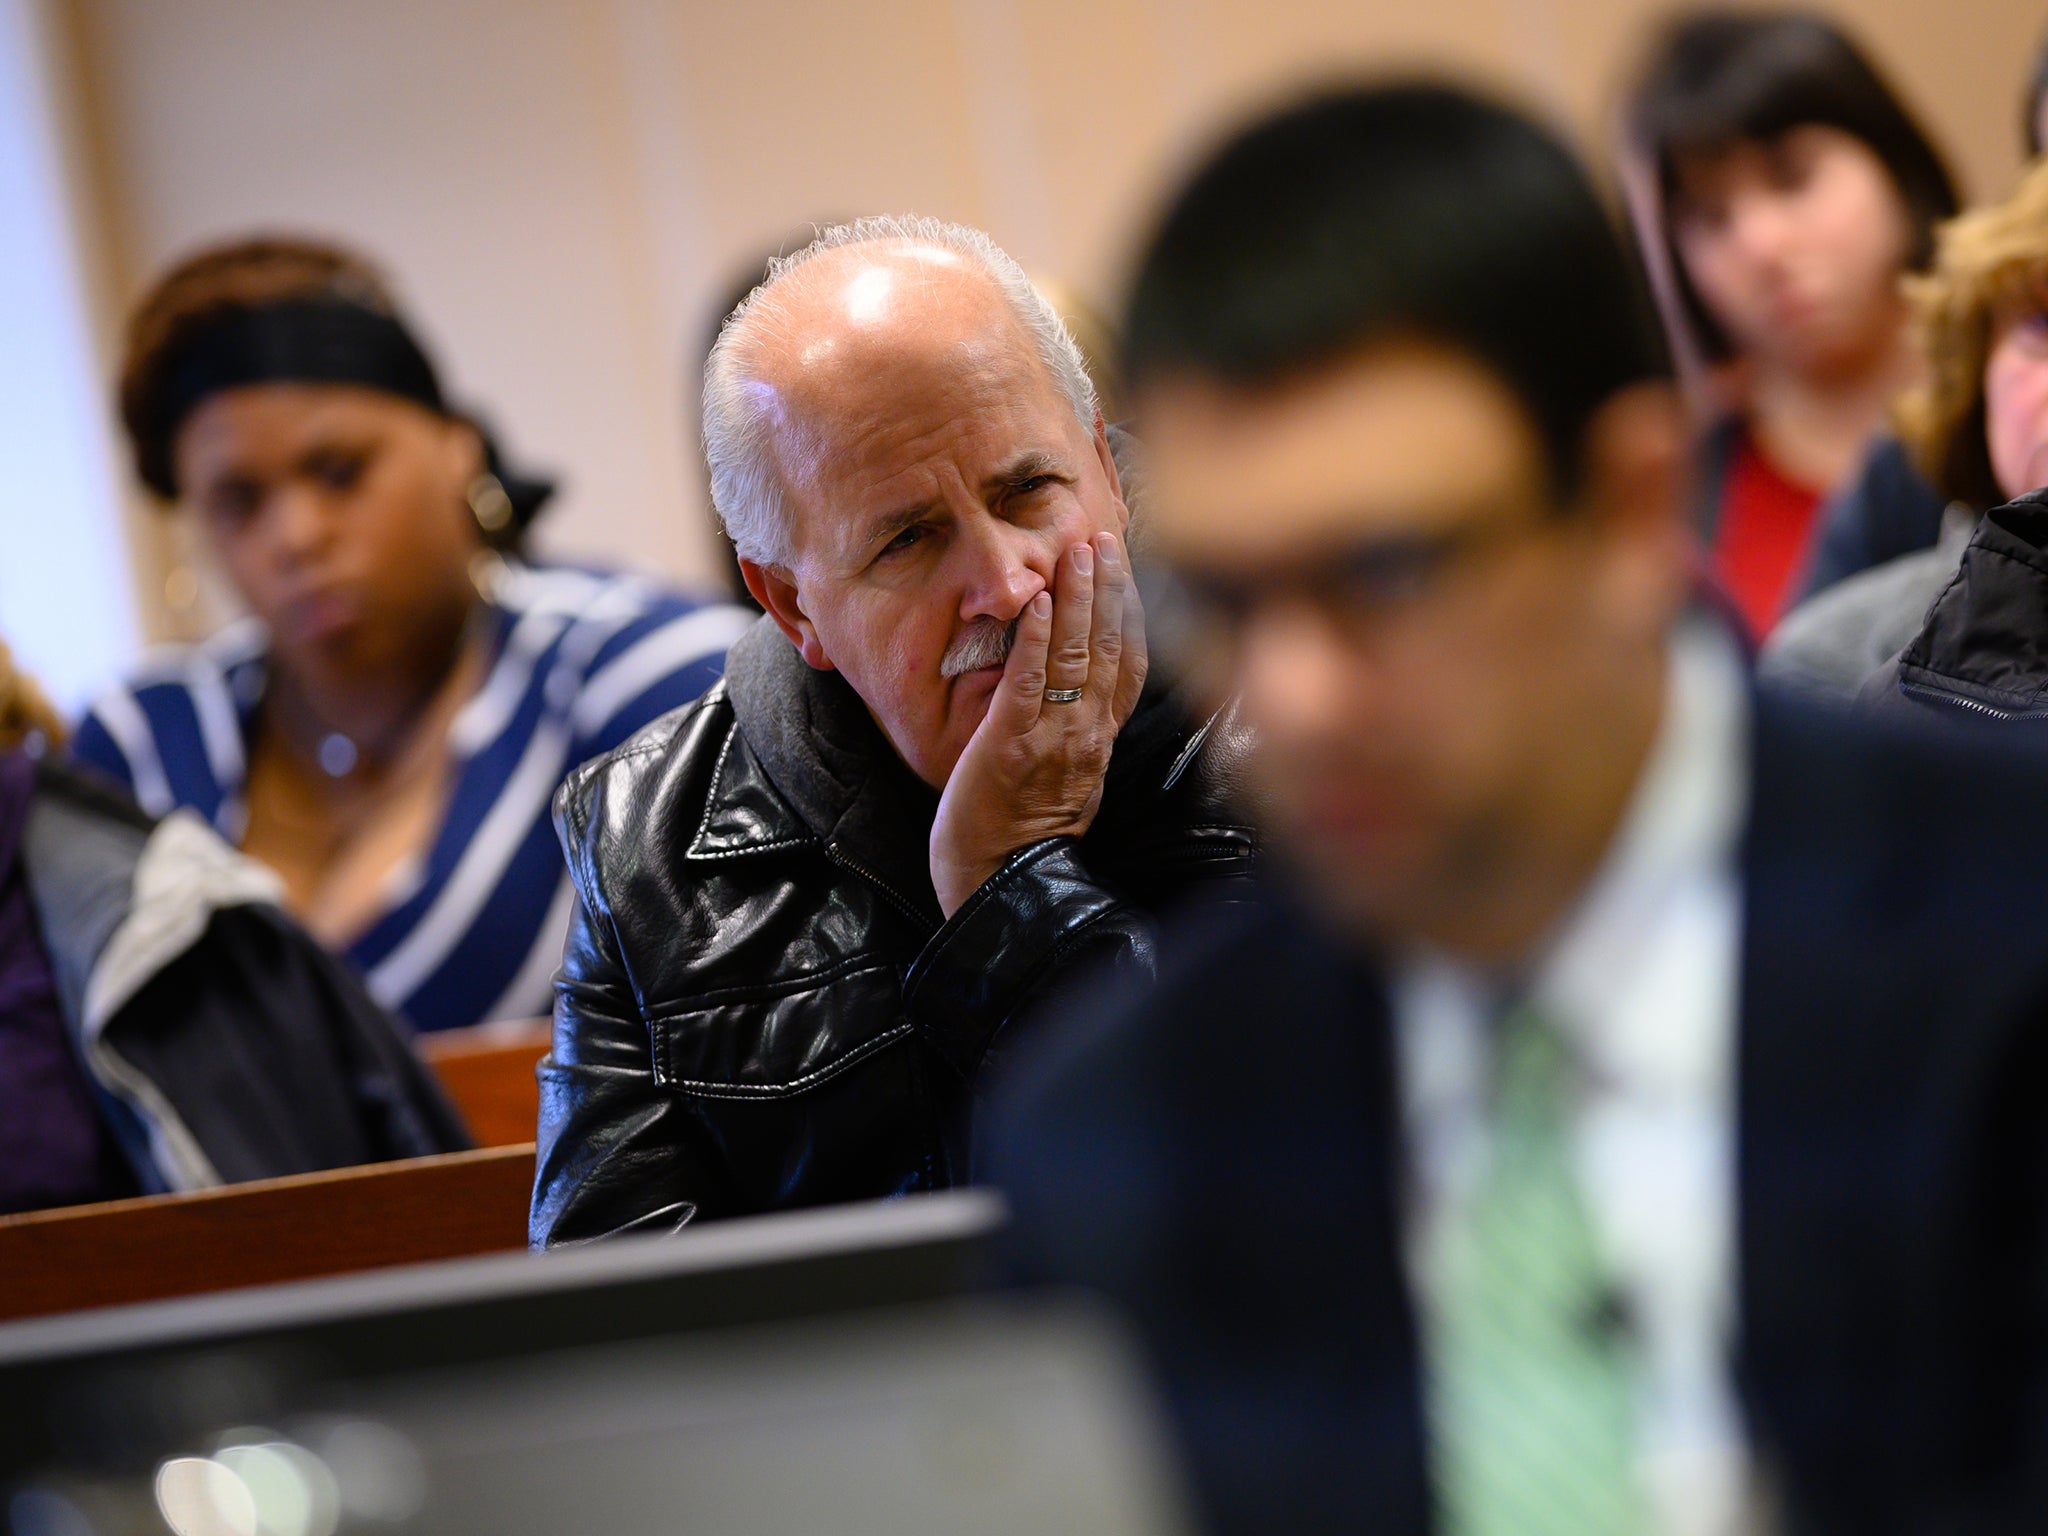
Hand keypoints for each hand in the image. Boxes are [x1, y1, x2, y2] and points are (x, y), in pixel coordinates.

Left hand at [929, 531, 1147, 916]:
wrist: (1001, 890)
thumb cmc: (1021, 843)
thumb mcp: (1067, 785)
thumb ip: (1077, 739)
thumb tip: (1079, 702)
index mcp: (1099, 742)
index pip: (1129, 666)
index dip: (1132, 613)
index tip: (1127, 569)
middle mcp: (1087, 734)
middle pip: (1111, 649)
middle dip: (1109, 589)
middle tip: (1104, 538)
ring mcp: (1053, 737)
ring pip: (1077, 656)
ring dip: (1079, 598)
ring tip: (1077, 550)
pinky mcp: (1012, 744)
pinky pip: (1030, 683)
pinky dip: (1038, 639)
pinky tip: (1040, 601)